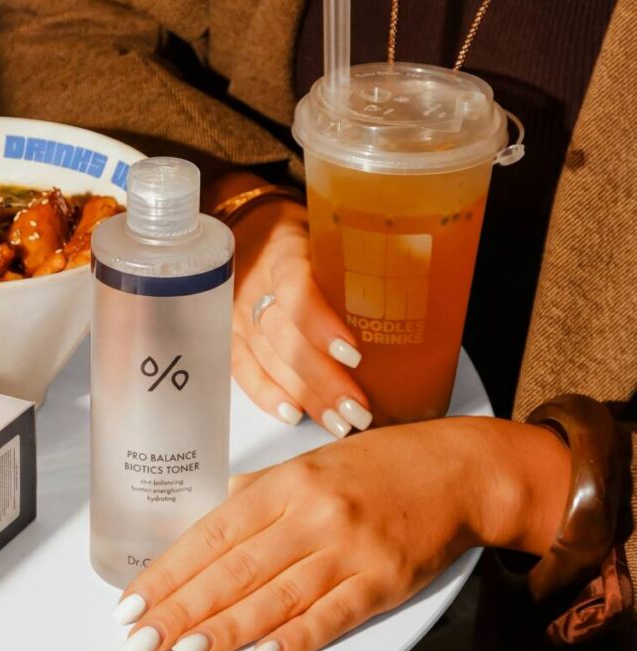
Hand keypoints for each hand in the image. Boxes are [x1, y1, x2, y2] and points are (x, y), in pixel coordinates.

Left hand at [112, 417, 569, 650]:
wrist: (454, 471)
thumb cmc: (376, 467)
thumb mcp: (306, 463)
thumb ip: (256, 493)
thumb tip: (209, 519)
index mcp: (285, 483)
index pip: (212, 534)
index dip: (170, 571)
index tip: (135, 601)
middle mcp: (312, 513)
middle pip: (234, 569)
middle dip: (182, 608)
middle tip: (142, 639)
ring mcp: (350, 547)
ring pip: (276, 595)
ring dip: (227, 628)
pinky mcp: (386, 578)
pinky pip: (336, 613)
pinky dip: (299, 636)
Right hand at [230, 192, 369, 437]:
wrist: (248, 227)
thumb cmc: (303, 235)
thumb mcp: (330, 232)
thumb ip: (359, 259)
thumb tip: (422, 299)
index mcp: (284, 252)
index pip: (297, 289)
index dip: (321, 324)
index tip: (354, 353)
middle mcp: (256, 284)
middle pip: (285, 338)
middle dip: (323, 378)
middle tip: (359, 408)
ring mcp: (237, 313)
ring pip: (269, 360)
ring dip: (306, 396)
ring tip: (342, 423)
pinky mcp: (229, 336)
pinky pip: (243, 371)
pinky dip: (267, 396)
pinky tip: (295, 414)